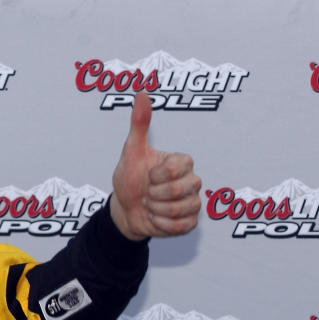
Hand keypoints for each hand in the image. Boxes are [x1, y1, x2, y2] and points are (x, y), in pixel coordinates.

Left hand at [110, 92, 201, 240]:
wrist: (124, 210)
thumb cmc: (129, 179)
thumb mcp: (131, 152)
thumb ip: (139, 124)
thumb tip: (142, 93)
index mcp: (182, 162)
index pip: (178, 167)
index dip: (158, 175)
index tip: (148, 175)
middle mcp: (192, 181)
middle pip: (180, 190)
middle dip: (154, 194)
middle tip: (147, 192)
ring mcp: (194, 202)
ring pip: (181, 209)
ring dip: (156, 210)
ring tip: (150, 205)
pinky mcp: (191, 222)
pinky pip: (181, 226)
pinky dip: (161, 224)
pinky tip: (155, 218)